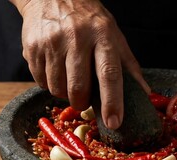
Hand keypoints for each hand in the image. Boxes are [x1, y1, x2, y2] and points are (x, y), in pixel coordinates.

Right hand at [13, 0, 149, 128]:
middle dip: (82, 103)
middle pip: (79, 88)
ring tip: (70, 78)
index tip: (114, 122)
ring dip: (65, 93)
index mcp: (103, 35)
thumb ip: (128, 66)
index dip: (112, 101)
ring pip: (57, 88)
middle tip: (85, 100)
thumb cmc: (89, 20)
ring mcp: (52, 42)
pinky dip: (50, 84)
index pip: (109, 73)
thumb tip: (144, 94)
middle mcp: (76, 37)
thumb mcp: (114, 36)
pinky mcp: (32, 47)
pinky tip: (55, 69)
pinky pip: (40, 82)